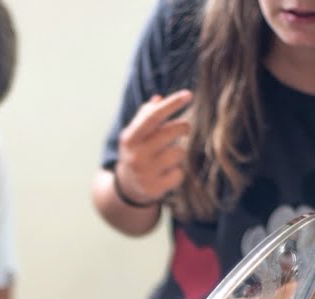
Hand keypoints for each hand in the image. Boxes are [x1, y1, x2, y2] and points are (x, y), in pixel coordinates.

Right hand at [115, 90, 191, 205]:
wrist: (127, 187)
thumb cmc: (136, 152)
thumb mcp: (134, 134)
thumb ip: (145, 116)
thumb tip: (159, 99)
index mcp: (130, 138)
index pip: (152, 117)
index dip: (171, 104)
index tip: (188, 94)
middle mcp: (136, 155)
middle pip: (170, 132)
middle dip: (183, 127)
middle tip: (185, 128)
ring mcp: (145, 173)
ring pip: (178, 153)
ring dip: (179, 152)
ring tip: (169, 156)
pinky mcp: (155, 188)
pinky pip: (179, 173)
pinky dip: (178, 172)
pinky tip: (167, 173)